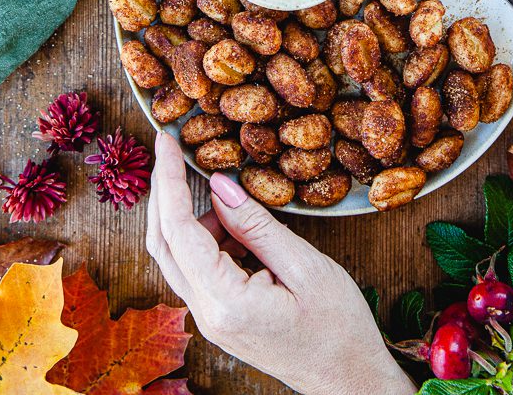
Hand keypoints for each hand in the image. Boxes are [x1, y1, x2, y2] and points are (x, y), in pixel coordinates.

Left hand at [147, 132, 414, 394]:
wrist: (349, 381)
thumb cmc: (339, 328)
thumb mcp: (306, 267)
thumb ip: (256, 225)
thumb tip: (220, 184)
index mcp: (225, 302)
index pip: (179, 230)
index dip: (169, 181)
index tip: (166, 141)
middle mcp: (206, 314)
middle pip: (163, 243)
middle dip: (164, 192)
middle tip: (174, 150)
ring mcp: (210, 318)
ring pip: (177, 254)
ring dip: (189, 214)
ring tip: (223, 187)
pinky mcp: (220, 316)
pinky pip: (197, 267)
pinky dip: (207, 235)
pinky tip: (235, 222)